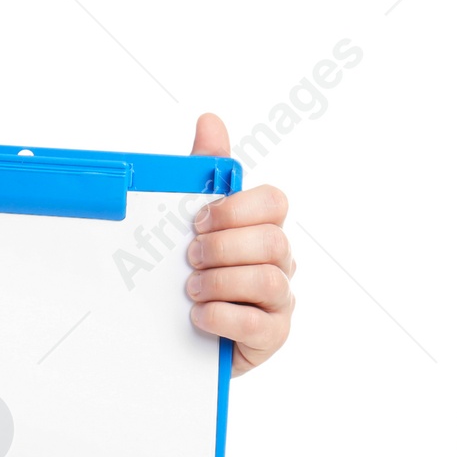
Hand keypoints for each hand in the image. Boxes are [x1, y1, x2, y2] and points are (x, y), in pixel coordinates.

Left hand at [187, 113, 295, 375]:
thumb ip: (204, 172)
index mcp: (261, 228)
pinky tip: (198, 315)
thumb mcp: (190, 221)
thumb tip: (210, 119)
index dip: (236, 208)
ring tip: (191, 289)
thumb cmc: (193, 270)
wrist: (177, 334)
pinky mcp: (271, 337)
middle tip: (190, 257)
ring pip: (269, 280)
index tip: (198, 220)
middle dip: (223, 247)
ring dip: (221, 281)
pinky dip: (222, 317)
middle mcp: (278, 261)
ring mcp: (279, 301)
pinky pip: (259, 324)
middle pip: (272, 240)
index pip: (274, 202)